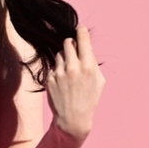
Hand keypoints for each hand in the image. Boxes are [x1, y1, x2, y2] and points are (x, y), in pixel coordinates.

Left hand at [46, 26, 104, 141]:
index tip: (80, 29)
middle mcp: (72, 67)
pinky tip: (63, 81)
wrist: (72, 118)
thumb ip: (93, 61)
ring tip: (70, 72)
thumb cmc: (89, 99)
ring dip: (64, 58)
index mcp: (88, 67)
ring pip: (59, 54)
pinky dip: (58, 70)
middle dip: (71, 44)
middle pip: (68, 42)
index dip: (81, 32)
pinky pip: (53, 66)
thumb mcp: (99, 80)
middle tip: (74, 49)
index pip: (82, 39)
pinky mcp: (49, 78)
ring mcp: (59, 73)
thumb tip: (86, 46)